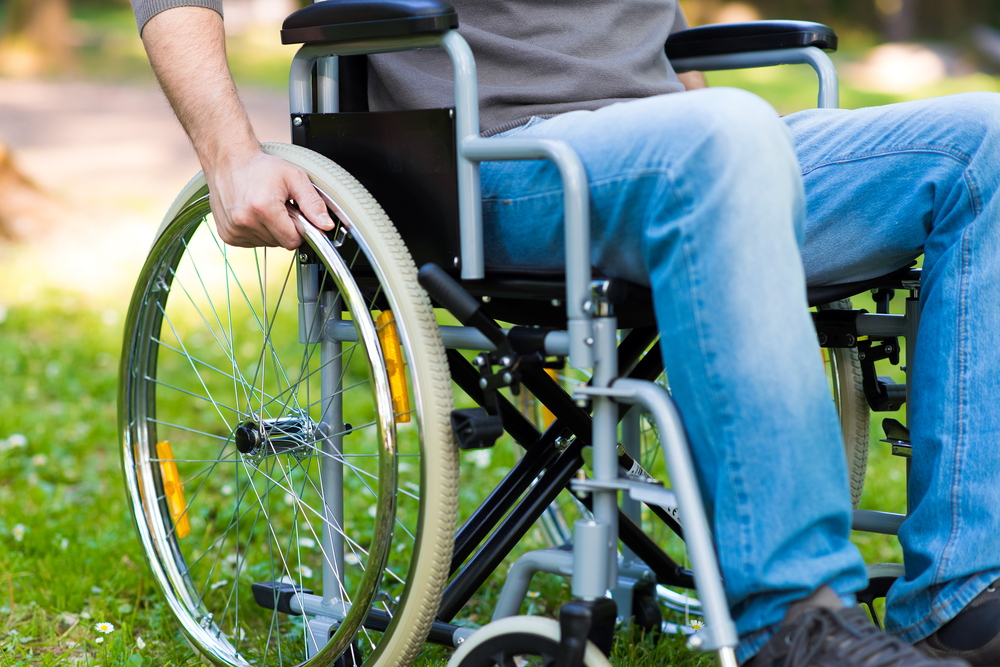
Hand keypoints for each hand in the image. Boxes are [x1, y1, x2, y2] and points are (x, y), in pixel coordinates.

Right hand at [205, 148, 335, 248]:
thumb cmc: (261, 167)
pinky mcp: (227, 235)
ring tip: (265, 207)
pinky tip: (253, 213)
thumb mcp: (294, 177)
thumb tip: (326, 226)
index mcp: (263, 209)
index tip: (294, 212)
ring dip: (271, 229)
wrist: (228, 160)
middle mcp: (245, 222)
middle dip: (285, 227)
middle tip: (279, 206)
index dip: (299, 228)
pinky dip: (258, 231)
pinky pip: (253, 243)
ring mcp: (234, 230)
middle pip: (281, 243)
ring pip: (268, 243)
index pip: (293, 240)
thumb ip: (313, 203)